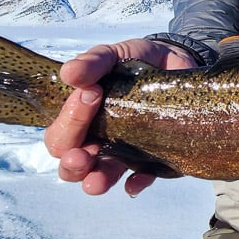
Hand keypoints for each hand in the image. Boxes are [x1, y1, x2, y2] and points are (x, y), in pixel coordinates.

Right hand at [43, 38, 197, 195]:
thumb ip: (93, 61)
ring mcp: (125, 153)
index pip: (60, 134)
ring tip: (96, 181)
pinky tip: (135, 182)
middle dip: (72, 162)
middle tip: (83, 152)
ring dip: (95, 181)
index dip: (68, 122)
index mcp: (82, 118)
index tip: (91, 95)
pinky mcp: (153, 160)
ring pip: (98, 178)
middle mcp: (98, 140)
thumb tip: (69, 74)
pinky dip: (136, 184)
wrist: (178, 64)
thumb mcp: (115, 55)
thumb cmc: (137, 62)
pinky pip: (141, 180)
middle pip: (71, 164)